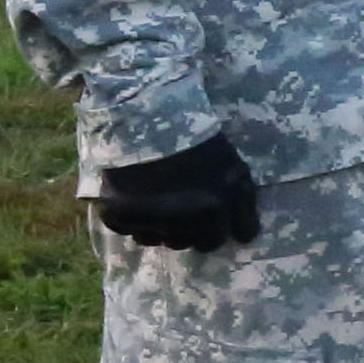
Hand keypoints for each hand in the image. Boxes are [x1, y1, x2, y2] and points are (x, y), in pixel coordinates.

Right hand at [92, 132, 263, 250]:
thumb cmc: (197, 140)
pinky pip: (128, 230)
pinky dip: (132, 218)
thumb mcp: (234, 168)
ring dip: (160, 227)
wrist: (148, 118)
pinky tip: (136, 197)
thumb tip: (244, 237)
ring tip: (158, 199)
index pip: (218, 241)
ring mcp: (150, 222)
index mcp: (214, 212)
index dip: (217, 230)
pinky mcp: (119, 217)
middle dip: (190, 230)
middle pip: (190, 244)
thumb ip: (241, 204)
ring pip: (158, 239)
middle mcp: (184, 223)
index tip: (214, 220)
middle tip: (183, 207)